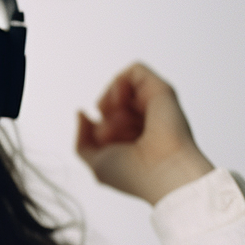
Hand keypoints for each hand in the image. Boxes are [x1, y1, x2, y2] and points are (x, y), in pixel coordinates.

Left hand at [76, 63, 213, 204]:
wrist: (162, 171)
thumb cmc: (132, 174)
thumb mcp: (96, 162)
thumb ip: (82, 139)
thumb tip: (82, 112)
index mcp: (131, 139)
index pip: (102, 123)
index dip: (98, 134)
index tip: (108, 149)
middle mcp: (143, 121)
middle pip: (106, 106)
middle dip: (105, 122)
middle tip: (117, 139)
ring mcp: (153, 105)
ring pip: (117, 88)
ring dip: (110, 104)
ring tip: (122, 122)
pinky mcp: (161, 90)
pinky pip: (134, 70)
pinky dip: (120, 84)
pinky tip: (122, 102)